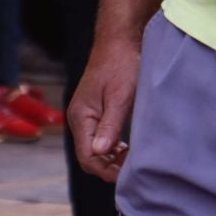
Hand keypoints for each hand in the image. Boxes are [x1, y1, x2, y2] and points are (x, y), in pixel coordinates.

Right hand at [69, 34, 138, 181]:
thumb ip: (109, 125)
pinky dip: (112, 147)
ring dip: (112, 158)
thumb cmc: (122, 65)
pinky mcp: (94, 112)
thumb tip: (100, 153)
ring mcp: (86, 115)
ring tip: (135, 158)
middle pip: (89, 156)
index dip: (107, 171)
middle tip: (136, 167)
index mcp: (81, 116)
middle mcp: (79, 118)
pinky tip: (128, 146)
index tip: (130, 175)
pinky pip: (99, 138)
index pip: (88, 157)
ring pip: (94, 149)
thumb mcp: (120, 97)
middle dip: (110, 167)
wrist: (119, 40)